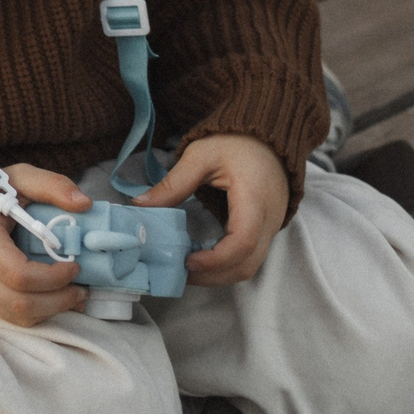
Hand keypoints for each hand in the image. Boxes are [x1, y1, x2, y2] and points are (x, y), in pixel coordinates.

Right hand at [0, 164, 94, 325]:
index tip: (76, 266)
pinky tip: (51, 300)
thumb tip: (85, 204)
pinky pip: (10, 319)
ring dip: (52, 310)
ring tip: (72, 295)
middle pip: (21, 304)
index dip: (53, 278)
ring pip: (17, 317)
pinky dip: (37, 314)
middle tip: (82, 289)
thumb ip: (53, 186)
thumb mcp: (22, 178)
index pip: (19, 275)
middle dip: (59, 300)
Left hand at [133, 134, 287, 286]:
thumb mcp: (200, 155)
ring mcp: (272, 227)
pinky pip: (251, 257)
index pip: (243, 241)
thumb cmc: (235, 142)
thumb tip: (141, 206)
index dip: (215, 259)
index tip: (188, 262)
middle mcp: (269, 219)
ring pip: (250, 266)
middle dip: (212, 276)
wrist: (267, 137)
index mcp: (254, 198)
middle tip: (179, 272)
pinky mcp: (267, 230)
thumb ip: (173, 183)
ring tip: (187, 268)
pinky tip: (203, 258)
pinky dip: (227, 264)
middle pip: (247, 263)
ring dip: (219, 274)